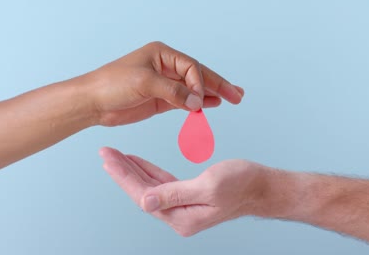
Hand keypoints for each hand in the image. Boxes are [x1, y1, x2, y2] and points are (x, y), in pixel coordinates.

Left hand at [86, 41, 243, 125]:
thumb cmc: (112, 84)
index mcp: (162, 54)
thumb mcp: (144, 83)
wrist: (93, 102)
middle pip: (197, 75)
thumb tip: (198, 102)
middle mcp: (165, 67)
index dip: (200, 83)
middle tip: (238, 94)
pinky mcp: (160, 100)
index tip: (199, 100)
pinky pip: (184, 101)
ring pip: (193, 88)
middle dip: (217, 85)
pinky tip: (211, 105)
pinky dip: (198, 104)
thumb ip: (173, 92)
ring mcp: (164, 84)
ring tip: (232, 98)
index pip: (191, 67)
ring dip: (211, 94)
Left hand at [99, 147, 266, 236]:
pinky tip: (137, 162)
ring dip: (132, 170)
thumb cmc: (243, 184)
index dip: (123, 175)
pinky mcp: (187, 196)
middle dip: (122, 171)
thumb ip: (174, 195)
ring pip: (149, 186)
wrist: (263, 187)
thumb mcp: (208, 187)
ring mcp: (182, 207)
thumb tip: (143, 202)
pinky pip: (161, 183)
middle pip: (142, 191)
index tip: (107, 158)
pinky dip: (148, 171)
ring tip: (115, 156)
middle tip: (105, 152)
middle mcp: (179, 215)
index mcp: (181, 217)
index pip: (143, 194)